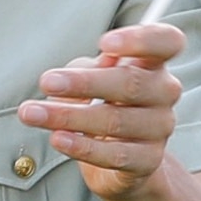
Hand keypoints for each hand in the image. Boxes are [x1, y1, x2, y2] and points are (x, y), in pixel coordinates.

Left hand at [21, 17, 190, 200]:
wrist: (125, 160)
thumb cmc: (107, 105)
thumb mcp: (93, 78)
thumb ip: (88, 69)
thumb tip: (75, 75)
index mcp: (154, 63)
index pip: (166, 42)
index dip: (140, 39)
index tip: (104, 43)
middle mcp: (164, 93)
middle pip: (132, 83)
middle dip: (85, 83)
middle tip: (47, 82)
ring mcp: (159, 128)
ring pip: (115, 121)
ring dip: (69, 116)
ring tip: (34, 114)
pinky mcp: (148, 161)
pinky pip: (114, 155)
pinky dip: (82, 147)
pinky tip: (58, 138)